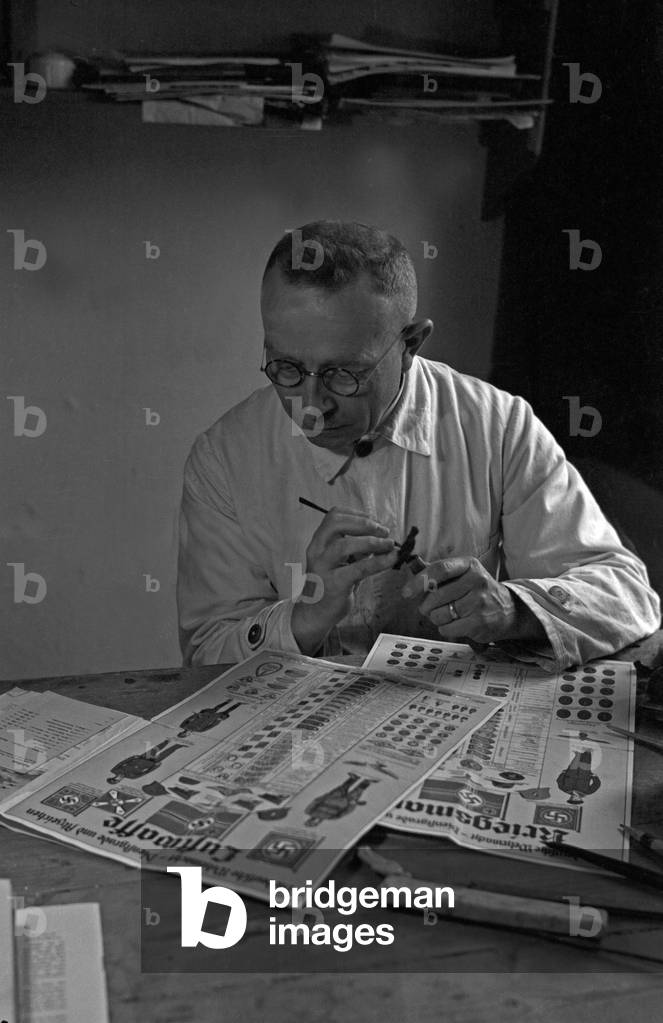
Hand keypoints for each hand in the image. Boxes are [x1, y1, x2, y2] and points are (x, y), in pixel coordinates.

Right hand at [291, 506, 396, 653]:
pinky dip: (379, 562)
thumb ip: (357, 549)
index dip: (357, 515)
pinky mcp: (334, 584)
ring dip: (372, 541)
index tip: (374, 521)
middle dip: (364, 524)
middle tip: (383, 531)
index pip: (334, 516)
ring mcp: (323, 567)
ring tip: (389, 544)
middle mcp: (317, 551)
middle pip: (336, 524)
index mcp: (319, 541)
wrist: (315, 613)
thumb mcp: (342, 561)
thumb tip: (382, 537)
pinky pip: (359, 568)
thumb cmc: (330, 584)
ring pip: (345, 545)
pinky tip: (391, 559)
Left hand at [402, 556, 542, 644]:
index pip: (440, 569)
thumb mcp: (463, 575)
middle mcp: (477, 581)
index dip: (419, 581)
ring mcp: (479, 602)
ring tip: (446, 615)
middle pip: (436, 596)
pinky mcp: (479, 622)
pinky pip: (447, 628)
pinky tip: (455, 624)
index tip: (406, 593)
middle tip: (429, 608)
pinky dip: (445, 628)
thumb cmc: (477, 591)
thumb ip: (439, 573)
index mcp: (469, 565)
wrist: (508, 610)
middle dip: (426, 606)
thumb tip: (413, 570)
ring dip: (436, 618)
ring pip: (439, 614)